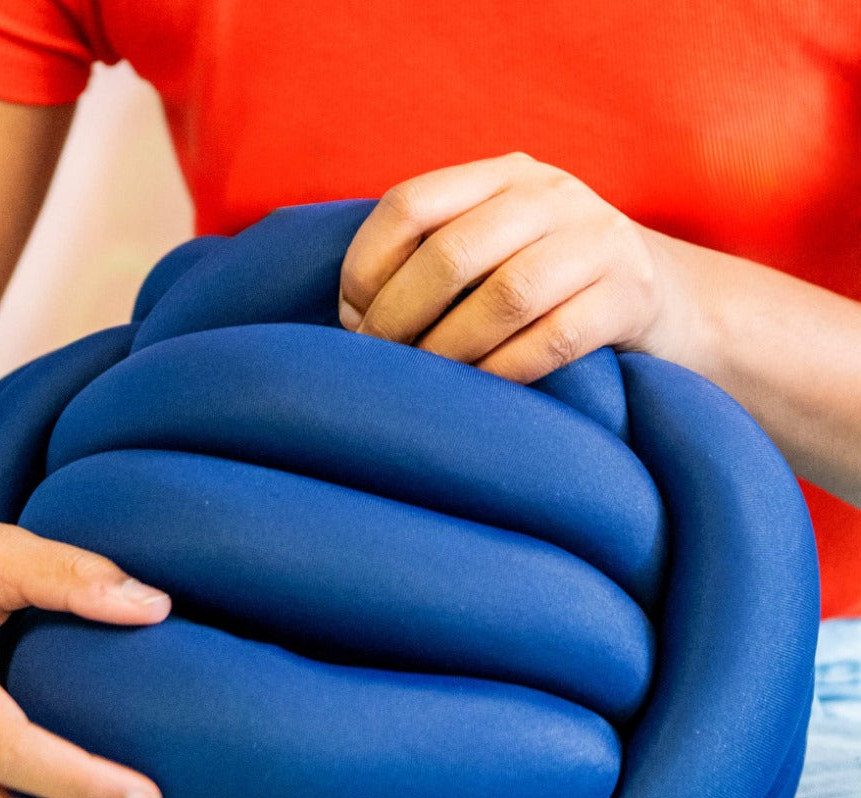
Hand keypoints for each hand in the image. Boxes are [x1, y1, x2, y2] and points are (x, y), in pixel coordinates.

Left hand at [338, 152, 695, 382]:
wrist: (670, 301)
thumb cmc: (551, 287)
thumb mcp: (497, 248)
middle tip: (380, 364)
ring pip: (505, 296)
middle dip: (399, 318)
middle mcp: (550, 194)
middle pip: (452, 253)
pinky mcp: (630, 295)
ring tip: (424, 384)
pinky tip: (479, 396)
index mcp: (502, 175)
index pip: (409, 203)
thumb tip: (353, 321)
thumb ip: (435, 260)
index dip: (366, 266)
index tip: (352, 320)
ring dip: (449, 351)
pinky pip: (553, 339)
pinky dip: (504, 373)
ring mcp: (598, 241)